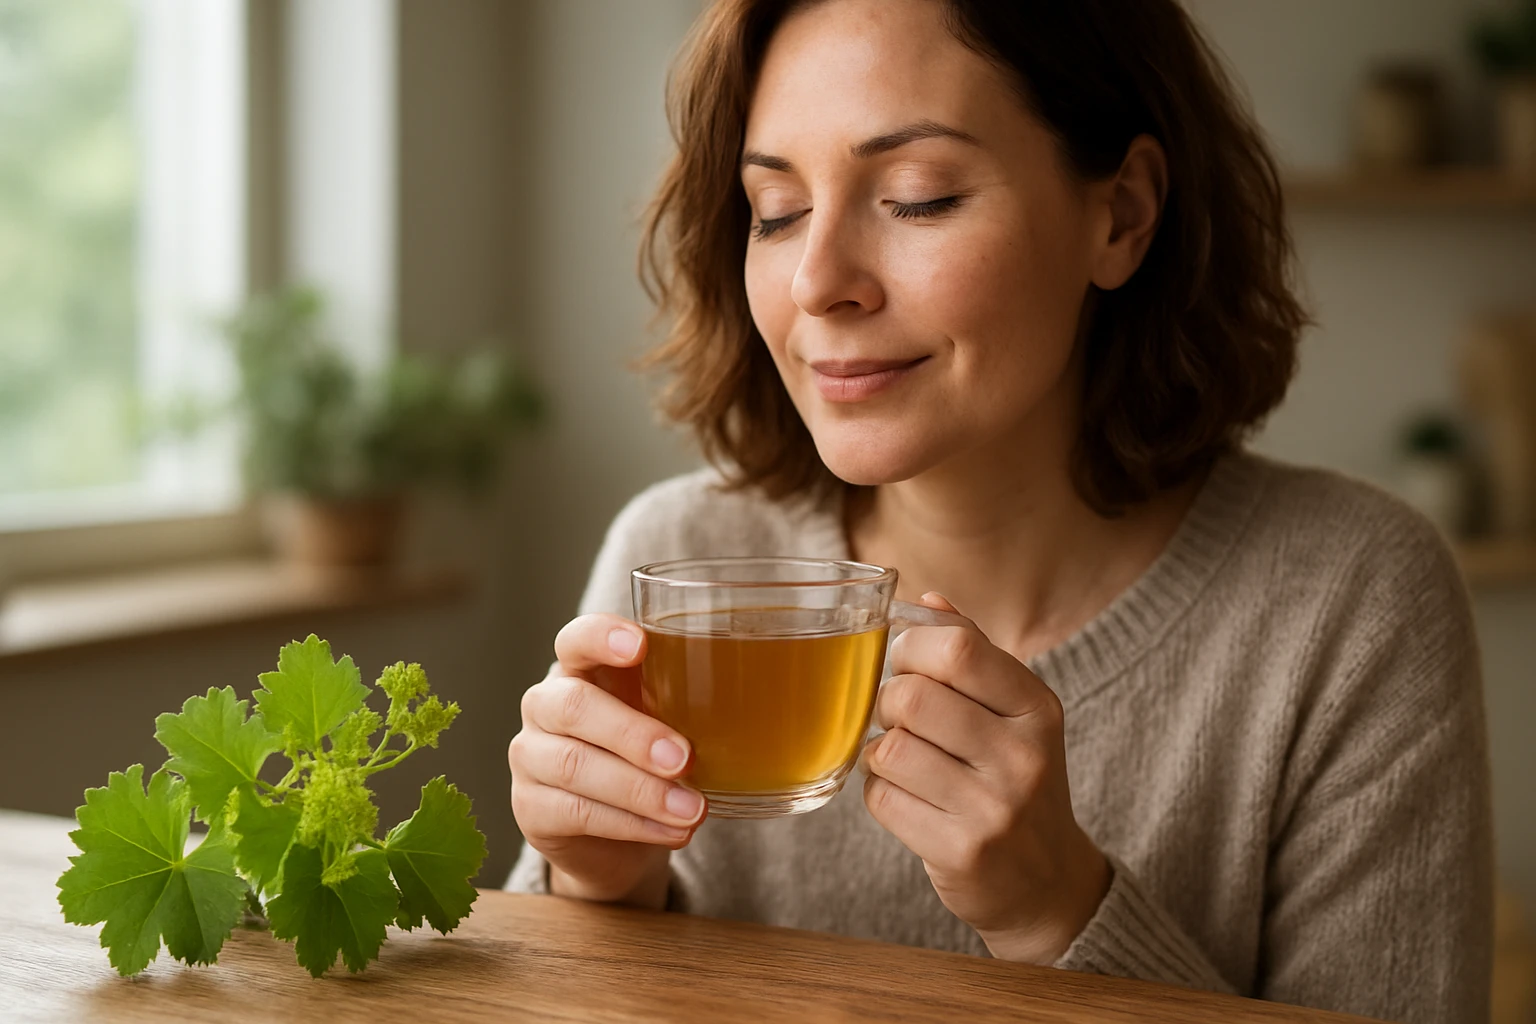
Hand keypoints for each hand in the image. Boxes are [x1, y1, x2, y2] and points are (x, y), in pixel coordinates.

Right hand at [509, 613, 707, 907]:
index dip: (602, 637)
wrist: (618, 836)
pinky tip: (672, 831)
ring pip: (575, 765)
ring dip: (641, 790)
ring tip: (692, 809)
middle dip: (633, 733)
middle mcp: (546, 705)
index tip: (641, 646)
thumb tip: (755, 703)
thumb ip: (691, 702)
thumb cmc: (649, 759)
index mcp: (581, 669)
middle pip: (573, 706)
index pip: (576, 638)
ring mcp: (530, 758)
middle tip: (685, 758)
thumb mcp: (669, 721)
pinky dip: (632, 824)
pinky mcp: (531, 809)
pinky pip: (576, 812)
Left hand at [861, 594, 1109, 962]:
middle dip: (887, 701)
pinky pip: (883, 799)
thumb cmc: (1015, 780)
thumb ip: (973, 653)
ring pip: (890, 748)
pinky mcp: (962, 852)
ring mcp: (995, 808)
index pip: (958, 647)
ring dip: (880, 751)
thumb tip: (925, 599)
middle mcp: (1023, 755)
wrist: (1047, 884)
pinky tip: (906, 797)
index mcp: (1037, 707)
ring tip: (903, 759)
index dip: (911, 647)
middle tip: (898, 717)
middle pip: (912, 696)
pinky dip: (880, 793)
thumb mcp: (1014, 714)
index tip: (904, 662)